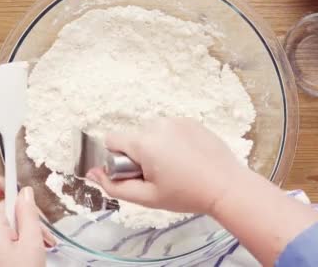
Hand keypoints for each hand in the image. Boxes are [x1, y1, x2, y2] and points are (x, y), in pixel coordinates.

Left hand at [0, 173, 45, 266]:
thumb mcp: (31, 245)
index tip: (12, 183)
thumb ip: (28, 215)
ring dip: (23, 225)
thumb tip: (25, 194)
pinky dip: (17, 236)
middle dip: (21, 209)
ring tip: (40, 241)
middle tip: (39, 223)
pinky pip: (1, 234)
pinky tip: (31, 248)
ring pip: (2, 220)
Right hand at [87, 117, 247, 213]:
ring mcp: (176, 120)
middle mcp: (157, 124)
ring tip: (176, 167)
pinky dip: (172, 140)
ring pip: (151, 132)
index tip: (137, 173)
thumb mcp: (147, 198)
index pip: (112, 139)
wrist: (226, 187)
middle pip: (133, 137)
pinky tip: (187, 157)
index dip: (118, 159)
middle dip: (139, 154)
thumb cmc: (186, 194)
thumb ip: (114, 187)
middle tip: (160, 175)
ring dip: (155, 146)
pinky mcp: (191, 121)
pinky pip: (170, 128)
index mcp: (143, 142)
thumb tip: (91, 174)